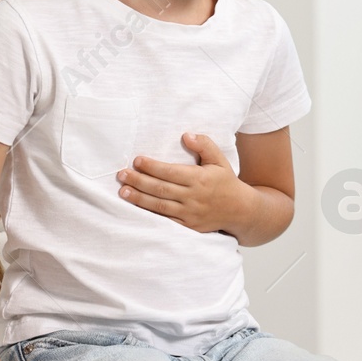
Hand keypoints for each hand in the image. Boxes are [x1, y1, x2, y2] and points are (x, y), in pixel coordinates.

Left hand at [118, 132, 253, 234]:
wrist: (240, 210)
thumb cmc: (226, 182)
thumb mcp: (219, 160)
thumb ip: (204, 145)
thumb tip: (186, 135)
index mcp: (200, 179)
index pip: (170, 172)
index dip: (152, 166)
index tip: (137, 160)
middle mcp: (193, 197)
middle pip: (161, 189)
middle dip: (139, 181)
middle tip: (122, 174)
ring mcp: (190, 213)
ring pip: (159, 206)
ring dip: (139, 198)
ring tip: (123, 191)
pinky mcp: (188, 226)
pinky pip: (165, 220)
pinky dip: (150, 214)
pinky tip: (137, 208)